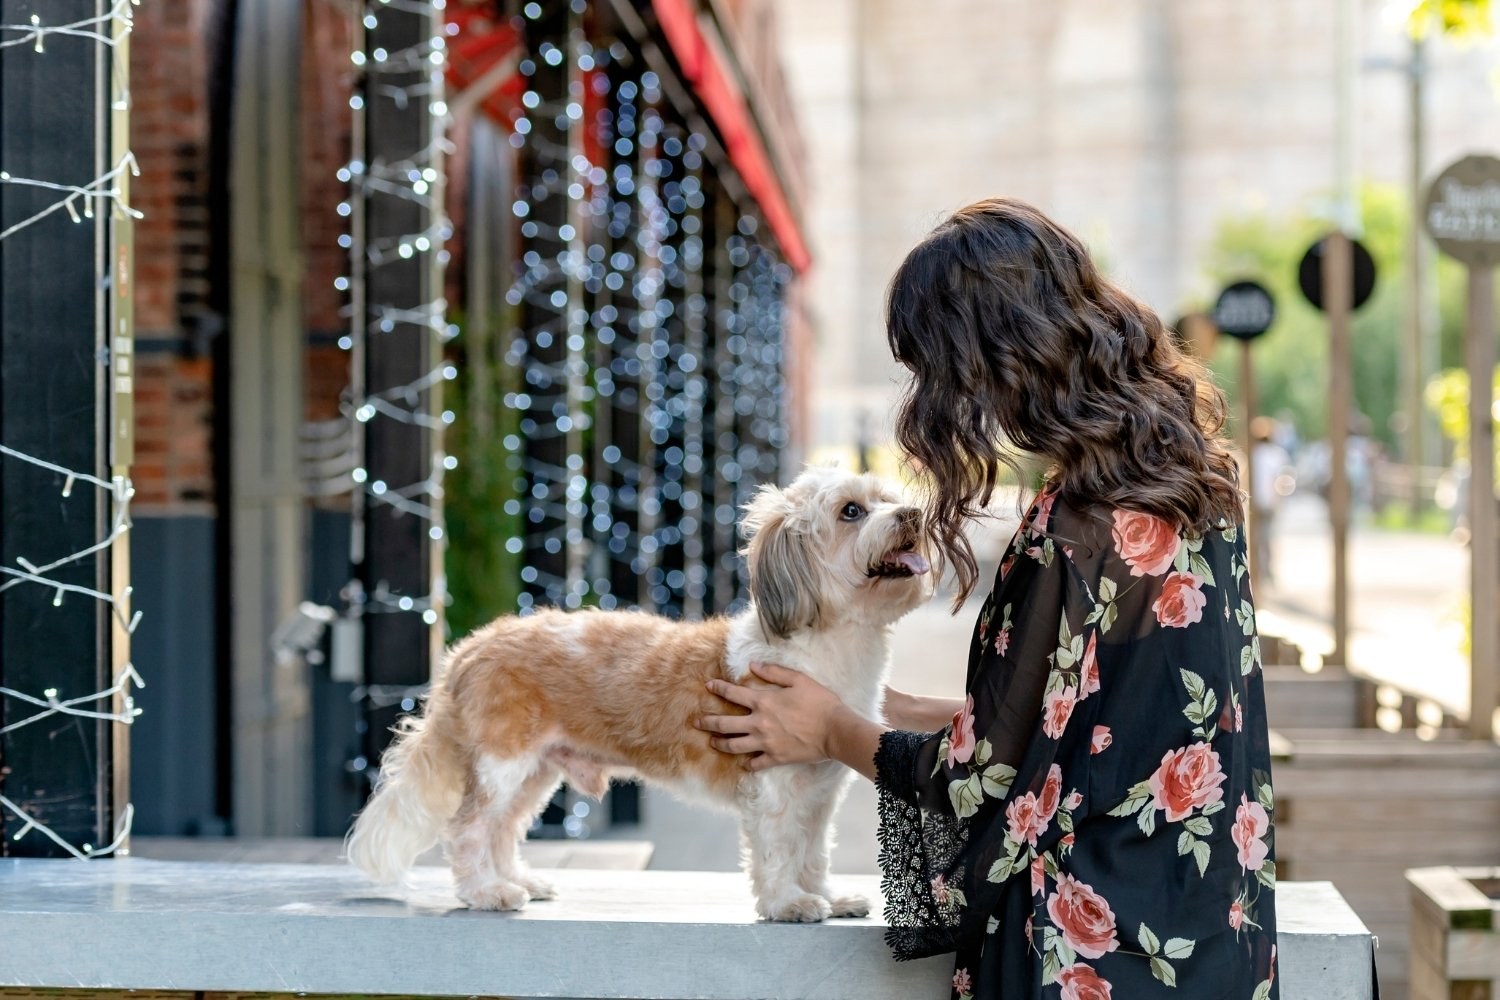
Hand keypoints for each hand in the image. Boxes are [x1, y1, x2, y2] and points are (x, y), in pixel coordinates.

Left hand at [698, 662, 847, 770]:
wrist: (835, 730)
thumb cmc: (819, 702)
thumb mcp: (798, 680)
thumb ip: (774, 672)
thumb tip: (753, 666)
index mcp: (763, 702)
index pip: (733, 694)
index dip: (718, 689)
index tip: (708, 686)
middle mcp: (759, 723)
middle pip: (725, 724)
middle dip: (707, 722)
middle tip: (696, 722)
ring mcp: (765, 743)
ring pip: (734, 746)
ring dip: (720, 744)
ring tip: (712, 743)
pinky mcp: (775, 757)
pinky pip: (756, 763)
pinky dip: (748, 764)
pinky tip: (744, 764)